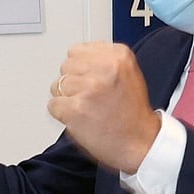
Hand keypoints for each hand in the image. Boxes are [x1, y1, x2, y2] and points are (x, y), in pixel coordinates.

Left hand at [48, 42, 159, 173]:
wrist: (140, 142)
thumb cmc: (133, 113)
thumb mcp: (129, 73)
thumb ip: (104, 60)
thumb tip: (77, 58)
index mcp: (118, 55)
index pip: (77, 51)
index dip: (81, 68)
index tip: (90, 78)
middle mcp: (105, 68)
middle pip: (66, 67)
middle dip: (73, 82)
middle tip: (90, 96)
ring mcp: (89, 88)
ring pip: (57, 86)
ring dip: (67, 98)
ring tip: (87, 108)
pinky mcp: (75, 109)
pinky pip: (53, 105)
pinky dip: (63, 114)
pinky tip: (80, 118)